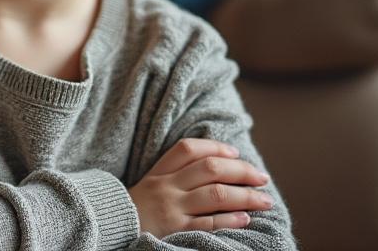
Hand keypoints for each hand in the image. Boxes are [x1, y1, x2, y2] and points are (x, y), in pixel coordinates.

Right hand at [129, 138, 272, 236]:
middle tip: (262, 177)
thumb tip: (218, 163)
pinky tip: (245, 219)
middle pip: (210, 169)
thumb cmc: (139, 207)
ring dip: (245, 196)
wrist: (112, 229)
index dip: (215, 147)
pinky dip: (229, 220)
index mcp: (160, 172)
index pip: (189, 149)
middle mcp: (166, 186)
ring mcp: (171, 208)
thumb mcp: (151, 182)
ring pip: (215, 195)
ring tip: (265, 200)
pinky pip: (207, 223)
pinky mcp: (175, 230)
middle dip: (242, 171)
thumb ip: (177, 171)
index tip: (236, 153)